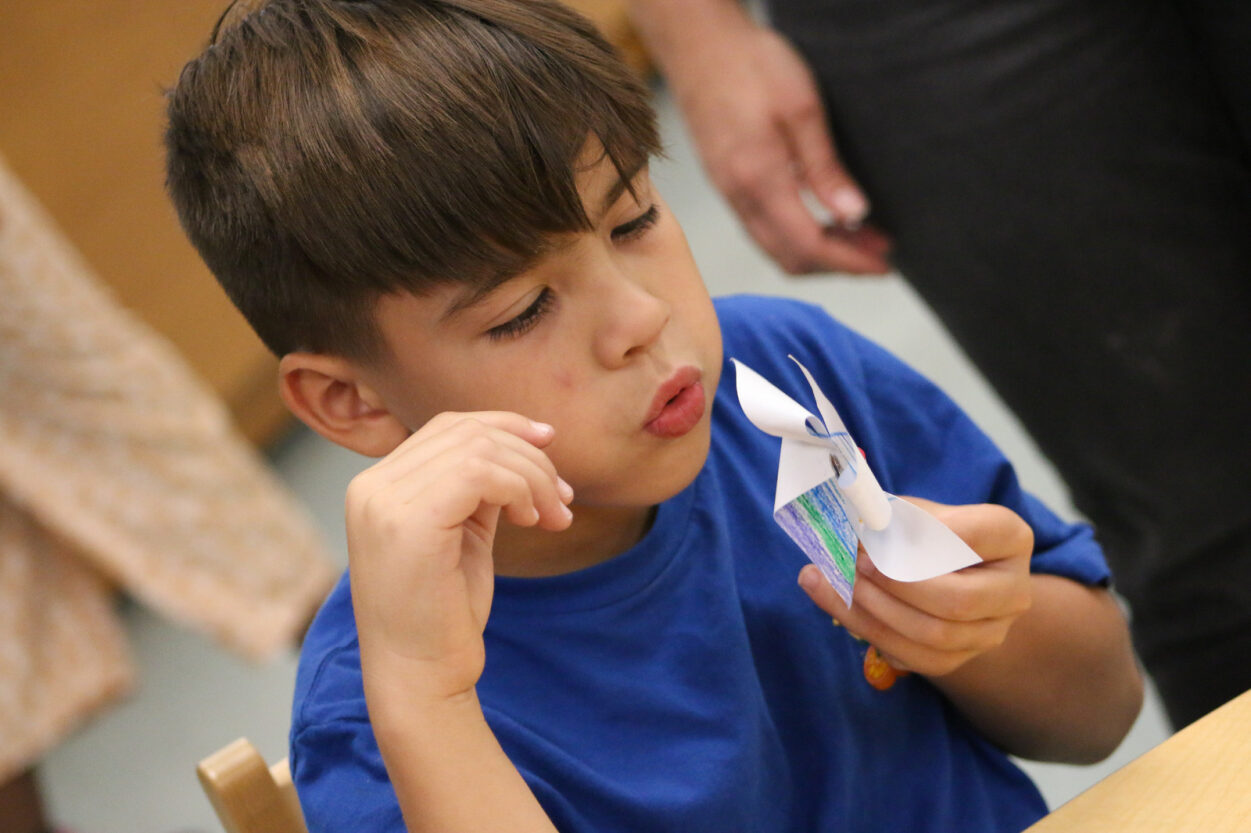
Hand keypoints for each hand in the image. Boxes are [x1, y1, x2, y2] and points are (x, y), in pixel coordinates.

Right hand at [346, 412, 573, 701]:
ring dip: (533, 477)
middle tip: (562, 500)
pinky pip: (480, 474)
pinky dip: (520, 489)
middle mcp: (370, 485)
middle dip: (529, 456)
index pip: (447, 426)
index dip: (505, 425)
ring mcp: (384, 502)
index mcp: (376, 485)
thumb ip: (479, 487)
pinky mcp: (409, 522)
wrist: (419, 677)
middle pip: (468, 432)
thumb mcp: (463, 532)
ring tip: (552, 516)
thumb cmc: (444, 613)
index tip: (550, 444)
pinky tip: (531, 521)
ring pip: (479, 449)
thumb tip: (529, 440)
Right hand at [662, 18, 890, 273]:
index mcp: (760, 180)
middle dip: (837, 264)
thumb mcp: (802, 110)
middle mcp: (739, 197)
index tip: (883, 264)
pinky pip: (761, 229)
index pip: (810, 245)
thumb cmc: (750, 65)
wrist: (698, 44)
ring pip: (774, 248)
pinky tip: (820, 217)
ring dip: (817, 251)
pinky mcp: (725, 184)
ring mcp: (728, 193)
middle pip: (790, 258)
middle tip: (877, 249)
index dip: (849, 262)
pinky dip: (795, 236)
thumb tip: (854, 215)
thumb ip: (825, 168)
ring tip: (856, 235)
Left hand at [799, 498, 1033, 676]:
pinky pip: (914, 656)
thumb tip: (858, 526)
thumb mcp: (918, 513)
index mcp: (1010, 538)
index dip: (928, 532)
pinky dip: (870, 629)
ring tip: (838, 580)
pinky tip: (838, 603)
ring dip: (876, 609)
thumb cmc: (928, 536)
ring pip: (933, 635)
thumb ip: (896, 517)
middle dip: (898, 583)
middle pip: (958, 600)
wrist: (945, 578)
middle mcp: (1012, 591)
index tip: (882, 527)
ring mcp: (990, 632)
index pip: (979, 533)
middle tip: (858, 563)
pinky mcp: (959, 659)